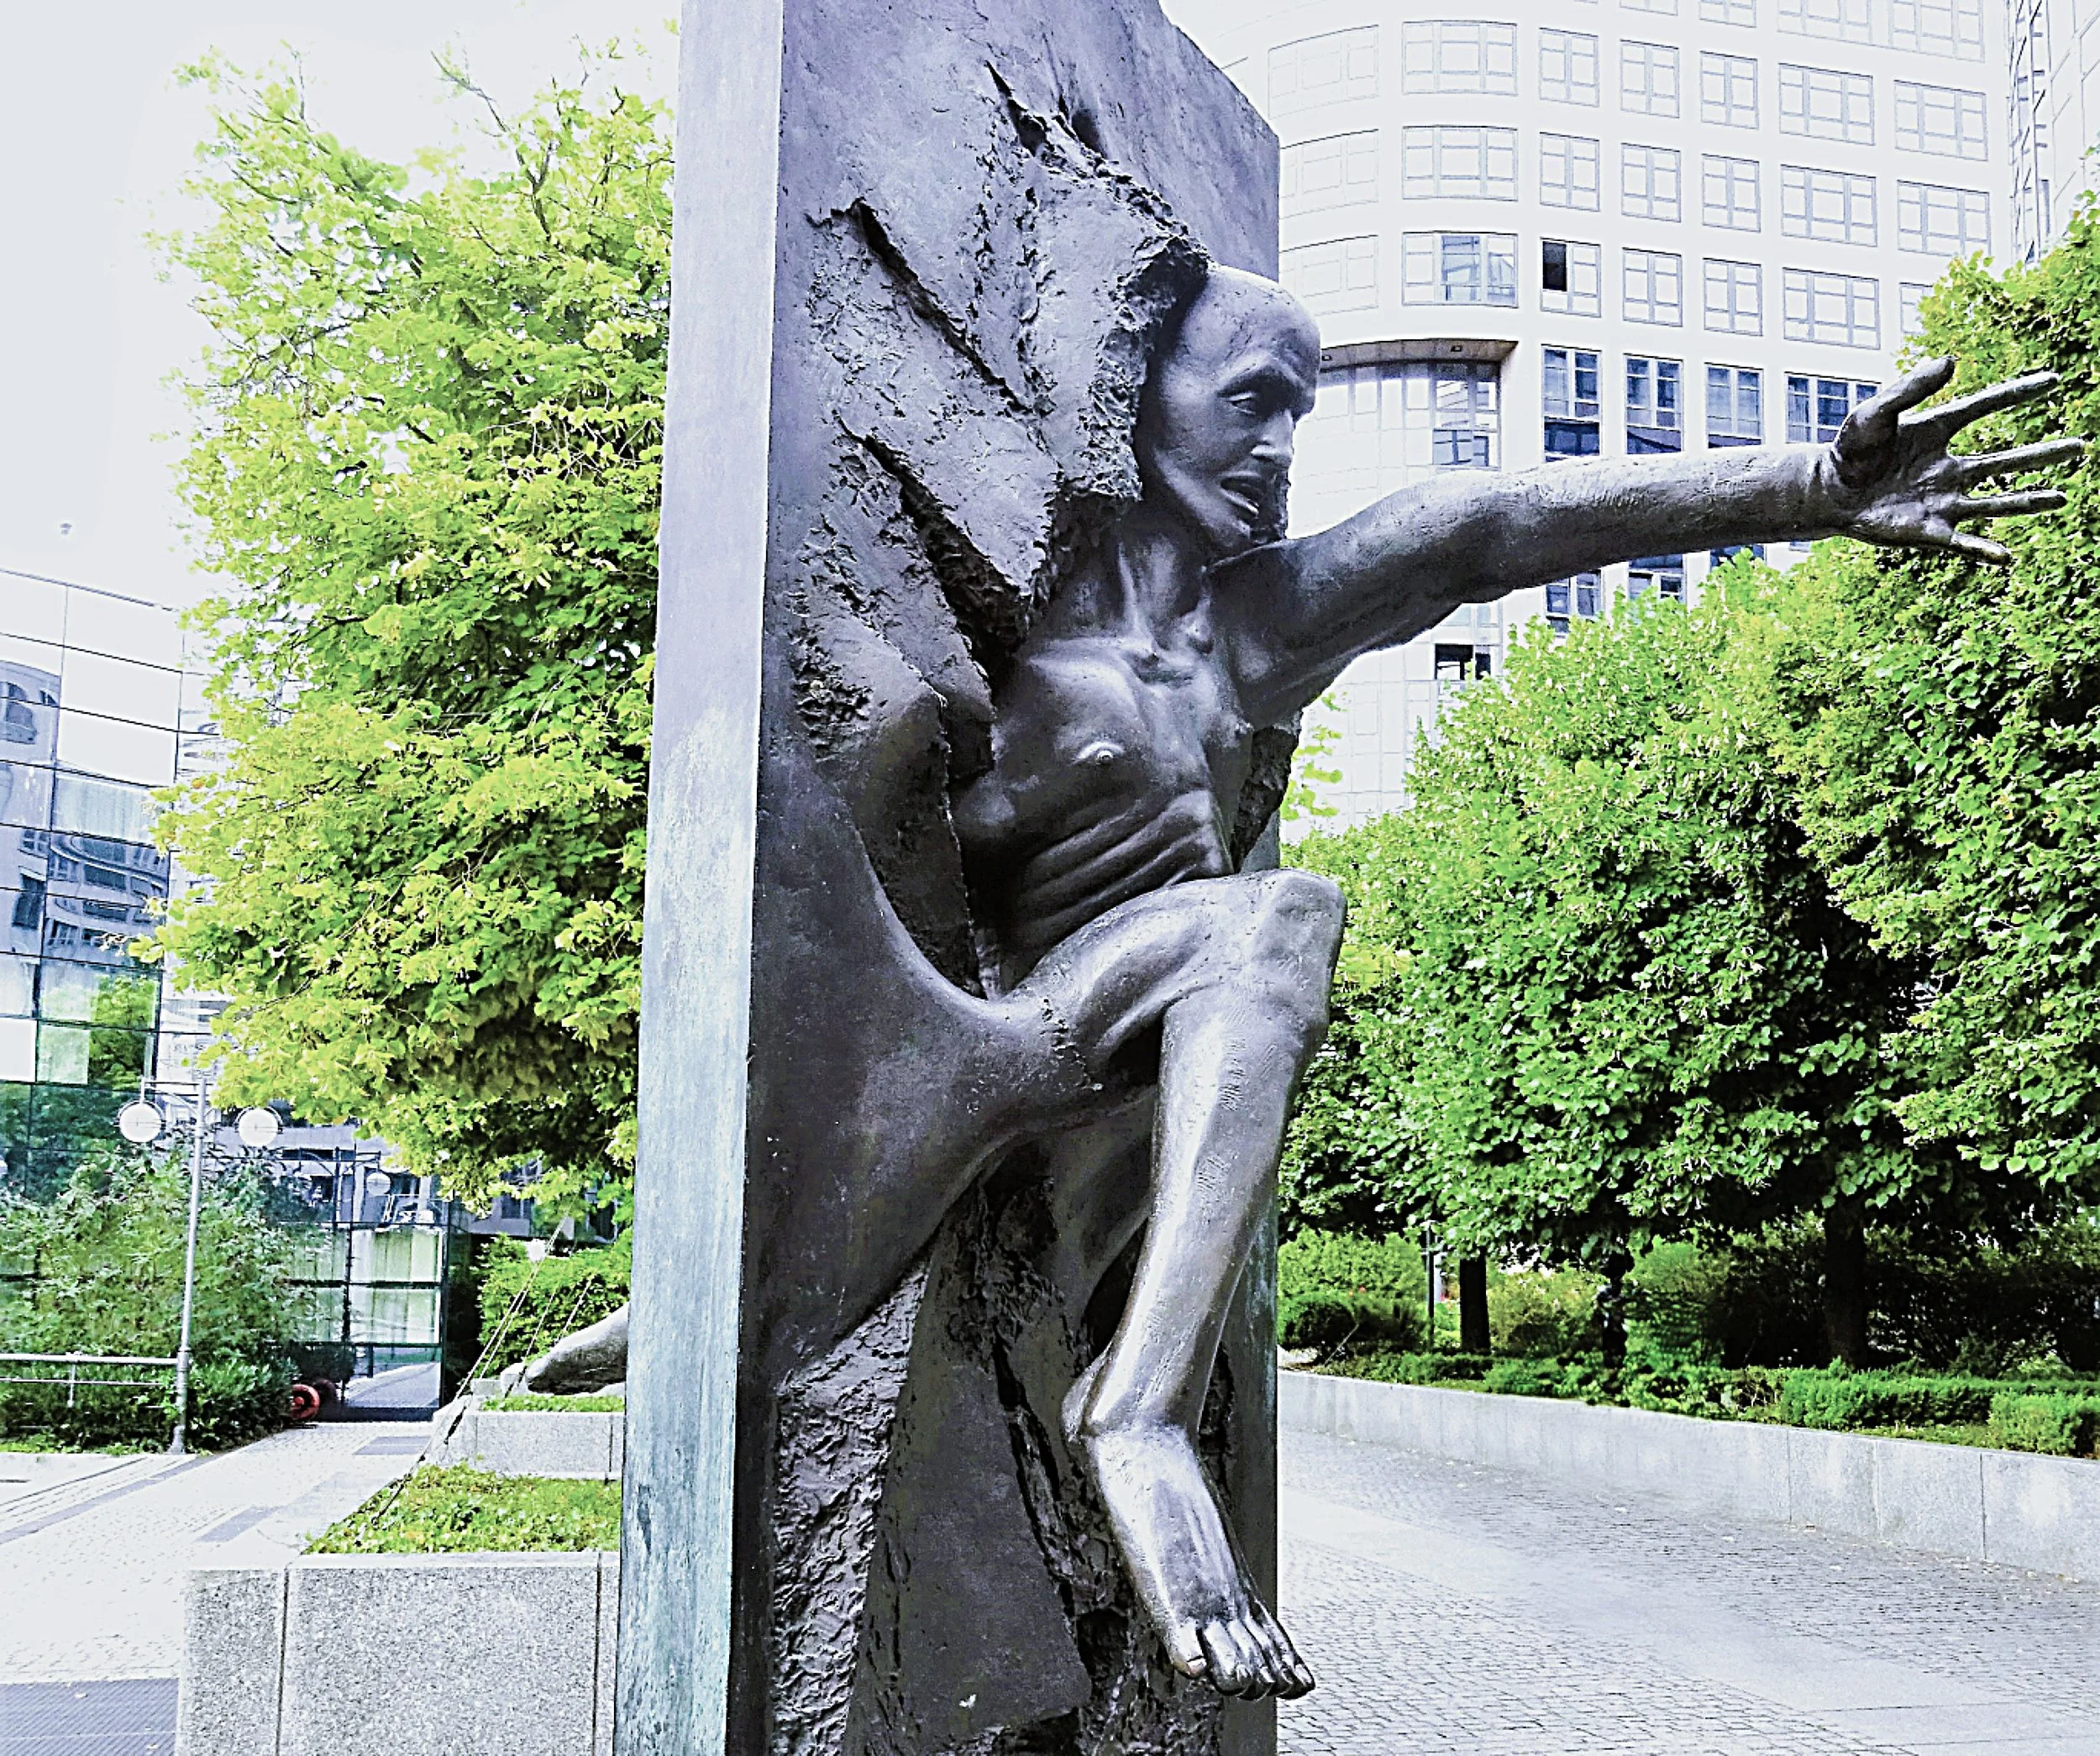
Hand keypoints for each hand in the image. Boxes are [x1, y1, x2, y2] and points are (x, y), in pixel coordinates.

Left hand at [1823, 357, 2082, 564]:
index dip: (2017, 393)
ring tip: (2063, 498)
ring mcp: (1941, 500)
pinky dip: (1985, 549)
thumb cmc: (1848, 449)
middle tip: (2081, 446)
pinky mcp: (1928, 530)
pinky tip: (2008, 556)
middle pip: (2006, 459)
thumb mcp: (1875, 413)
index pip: (1985, 408)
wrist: (1824, 492)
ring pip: (1996, 501)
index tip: (2053, 380)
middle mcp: (1947, 467)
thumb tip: (1952, 360)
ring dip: (2030, 501)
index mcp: (1936, 431)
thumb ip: (1911, 388)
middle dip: (2043, 455)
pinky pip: (1963, 542)